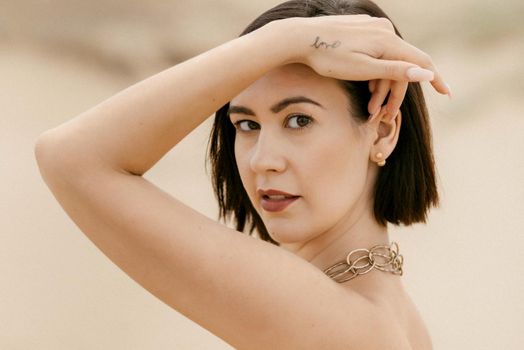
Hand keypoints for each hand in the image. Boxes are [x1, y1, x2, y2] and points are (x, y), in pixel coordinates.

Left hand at [281, 15, 449, 118]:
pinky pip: (377, 53)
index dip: (434, 78)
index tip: (447, 93)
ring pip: (388, 61)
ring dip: (382, 85)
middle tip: (383, 116)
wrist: (300, 38)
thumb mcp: (362, 69)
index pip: (421, 61)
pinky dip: (375, 73)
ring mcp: (373, 27)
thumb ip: (395, 71)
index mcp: (387, 41)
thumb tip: (425, 73)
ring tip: (369, 106)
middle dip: (394, 93)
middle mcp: (384, 30)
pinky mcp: (363, 28)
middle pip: (402, 65)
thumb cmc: (328, 57)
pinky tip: (365, 87)